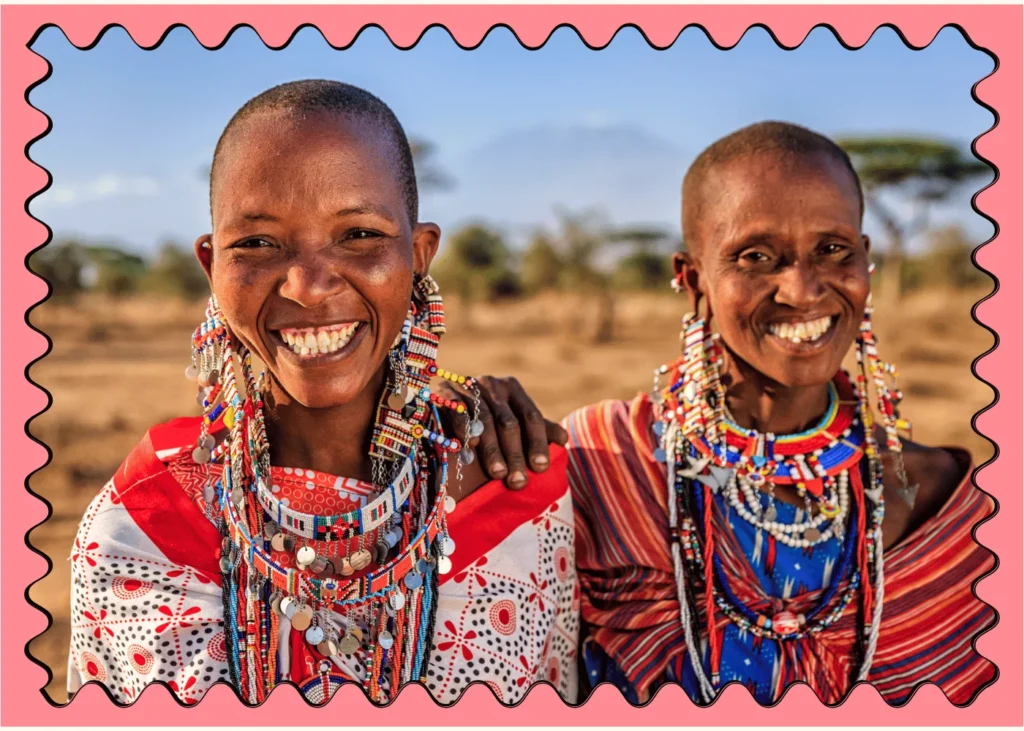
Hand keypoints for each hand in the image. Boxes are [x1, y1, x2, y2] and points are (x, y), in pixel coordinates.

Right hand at [436, 376, 567, 489]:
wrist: (444, 403)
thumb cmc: (487, 420)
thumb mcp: (514, 421)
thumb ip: (538, 429)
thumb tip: (564, 439)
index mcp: (512, 389)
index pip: (531, 417)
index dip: (537, 442)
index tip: (540, 468)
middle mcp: (492, 384)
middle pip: (508, 423)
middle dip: (515, 454)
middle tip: (518, 482)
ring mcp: (468, 386)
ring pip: (484, 421)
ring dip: (492, 450)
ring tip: (498, 475)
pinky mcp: (444, 392)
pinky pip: (458, 413)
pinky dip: (465, 432)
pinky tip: (470, 451)